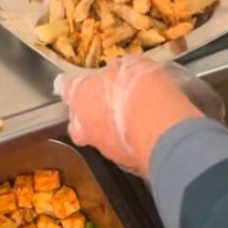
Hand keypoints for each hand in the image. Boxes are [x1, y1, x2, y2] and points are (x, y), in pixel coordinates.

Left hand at [55, 57, 207, 176]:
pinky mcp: (120, 162)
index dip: (75, 83)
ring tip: (136, 117)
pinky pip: (121, 148)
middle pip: (79, 118)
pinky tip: (147, 132)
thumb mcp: (130, 65)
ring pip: (99, 136)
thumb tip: (120, 73)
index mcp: (79, 94)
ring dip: (113, 128)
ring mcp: (100, 146)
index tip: (79, 81)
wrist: (160, 127)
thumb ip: (117, 72)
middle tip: (112, 101)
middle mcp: (83, 124)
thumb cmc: (140, 90)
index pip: (67, 86)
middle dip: (91, 111)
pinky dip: (130, 141)